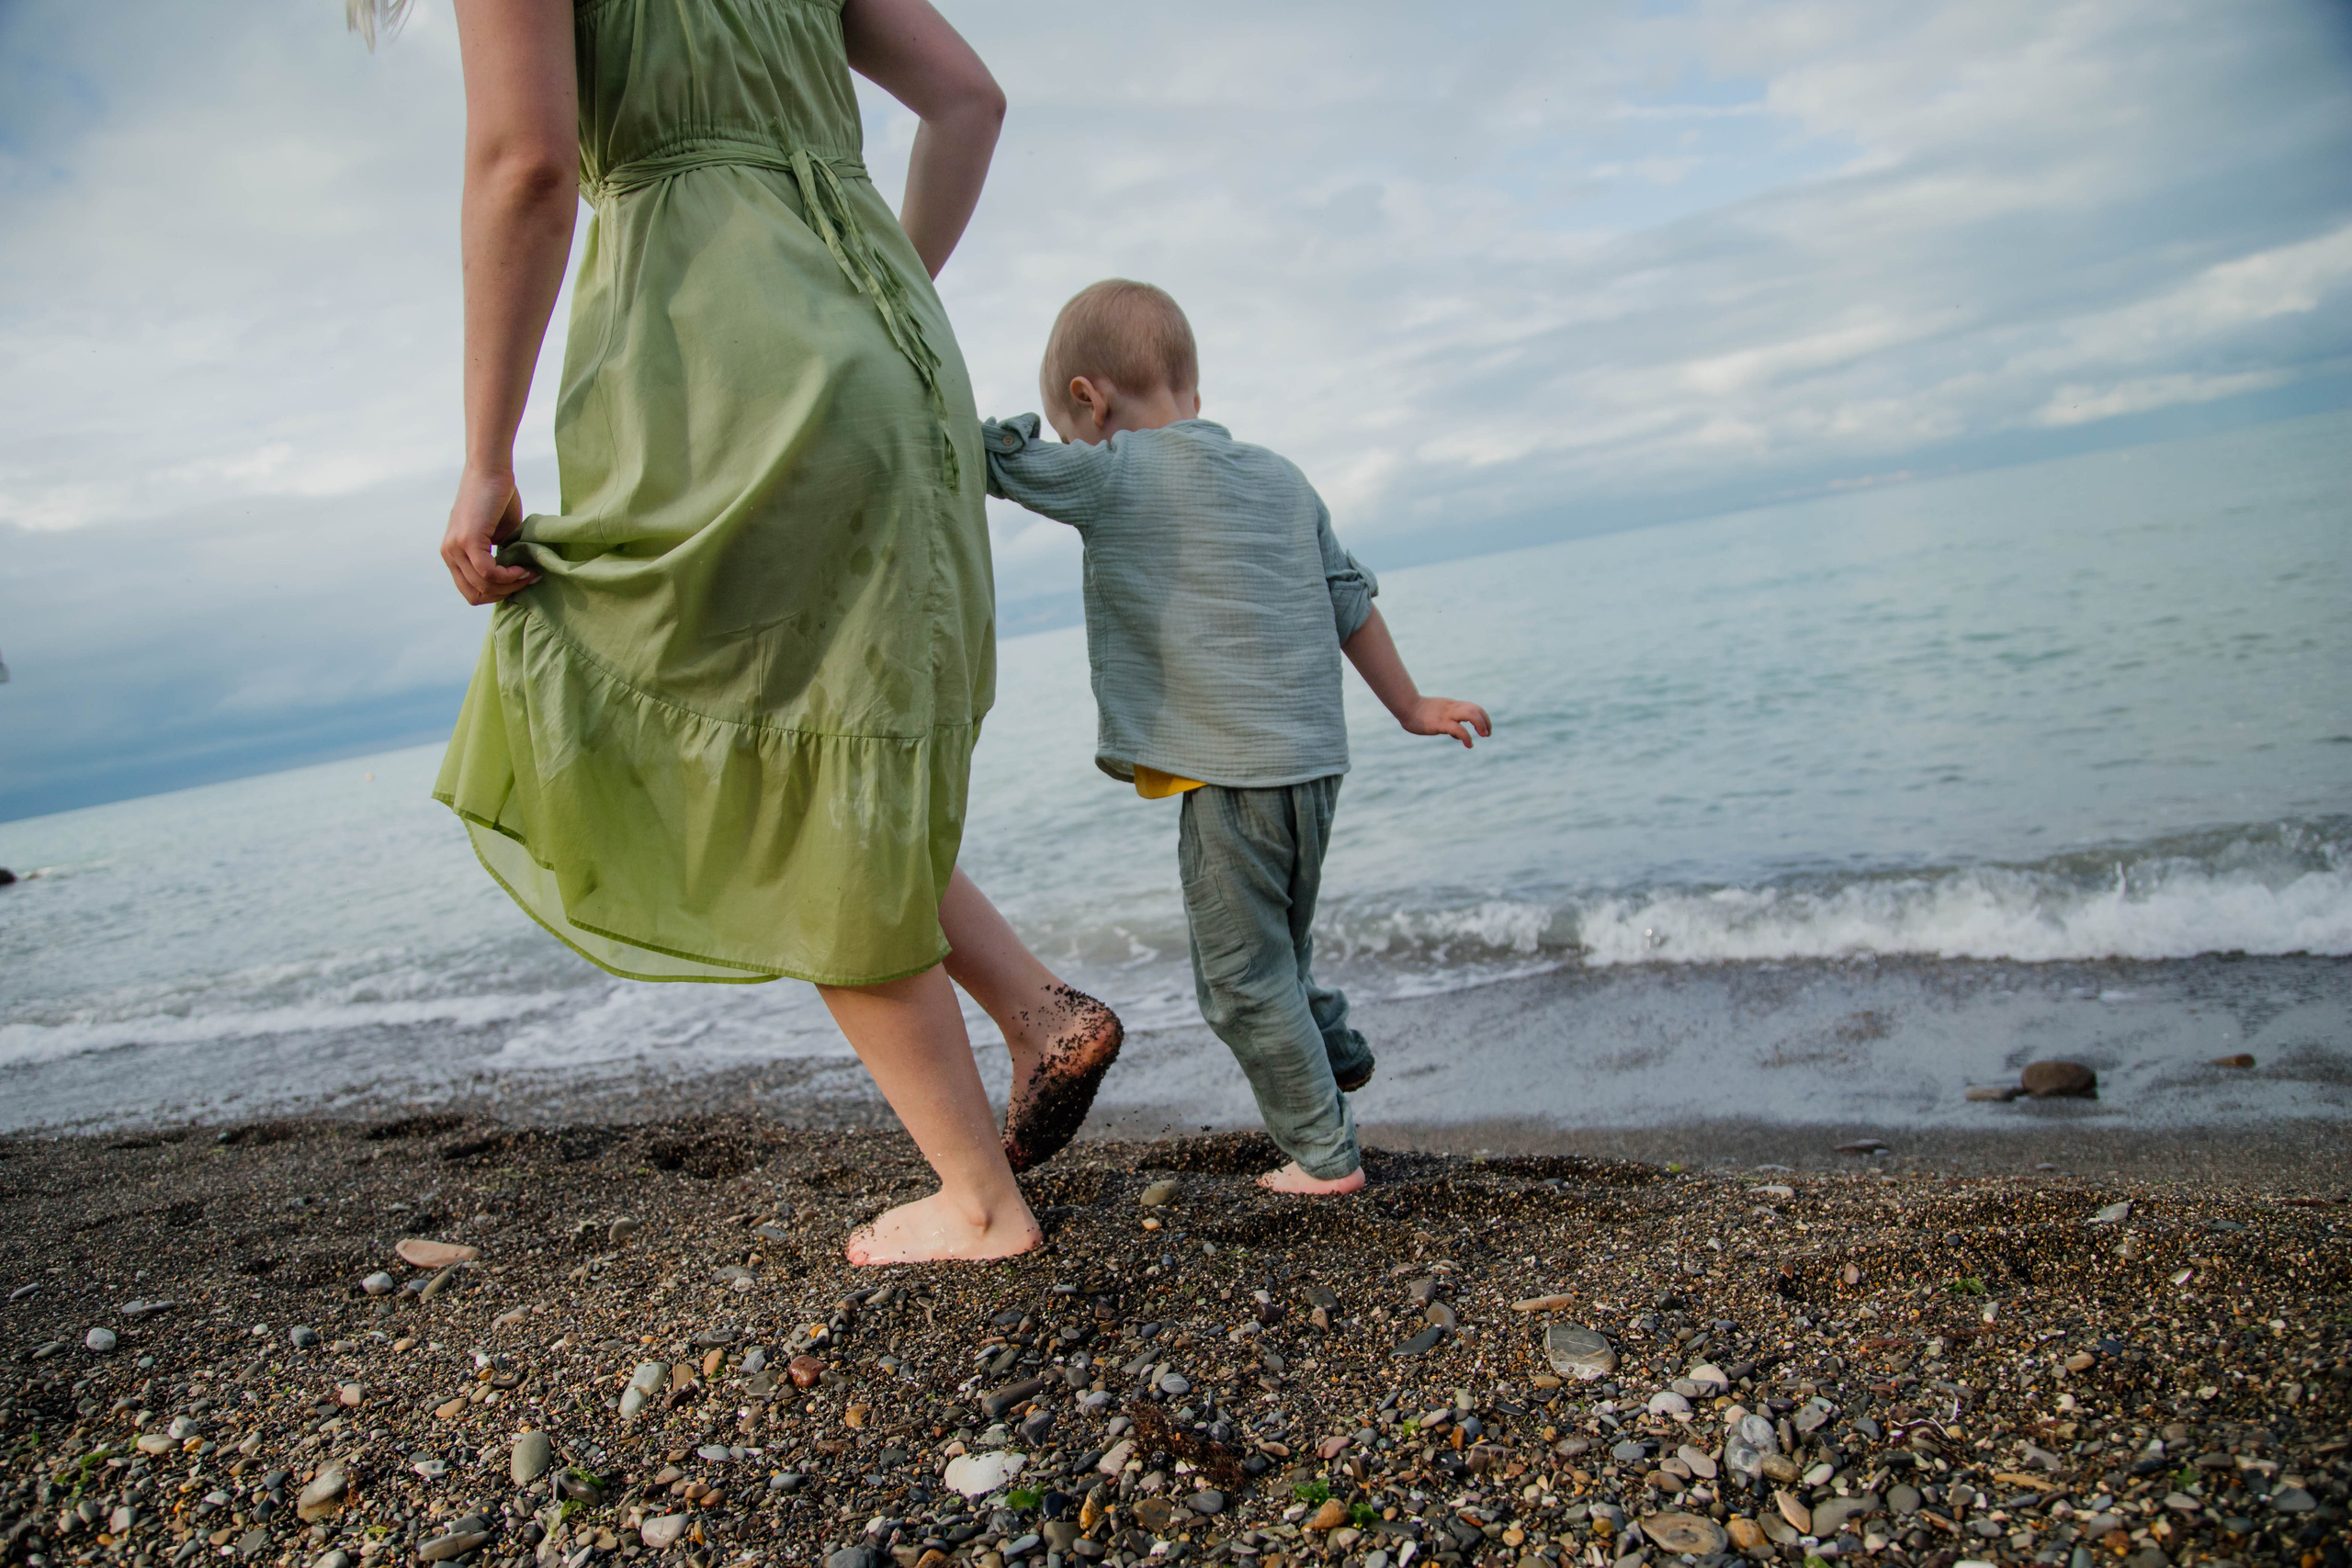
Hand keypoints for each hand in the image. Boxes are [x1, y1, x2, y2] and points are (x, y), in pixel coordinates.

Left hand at [441, 469, 539, 605]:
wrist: (491, 470)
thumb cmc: (497, 497)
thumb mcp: (497, 534)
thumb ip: (499, 555)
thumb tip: (513, 577)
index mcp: (453, 553)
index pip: (470, 590)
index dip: (497, 593)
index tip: (519, 582)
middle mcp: (449, 553)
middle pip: (475, 595)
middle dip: (504, 594)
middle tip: (526, 580)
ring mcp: (455, 548)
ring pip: (482, 586)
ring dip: (510, 585)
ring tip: (528, 573)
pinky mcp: (467, 540)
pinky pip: (488, 572)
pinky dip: (509, 576)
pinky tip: (522, 568)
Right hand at [1401, 696, 1491, 747]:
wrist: (1406, 707)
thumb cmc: (1419, 712)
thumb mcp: (1438, 715)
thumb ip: (1449, 722)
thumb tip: (1457, 735)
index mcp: (1453, 705)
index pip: (1474, 707)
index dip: (1484, 717)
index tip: (1486, 729)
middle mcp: (1452, 708)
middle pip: (1476, 709)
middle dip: (1486, 721)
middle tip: (1487, 734)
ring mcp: (1447, 714)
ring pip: (1471, 714)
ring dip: (1481, 725)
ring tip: (1482, 735)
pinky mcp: (1440, 723)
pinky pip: (1458, 729)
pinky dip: (1467, 737)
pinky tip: (1469, 744)